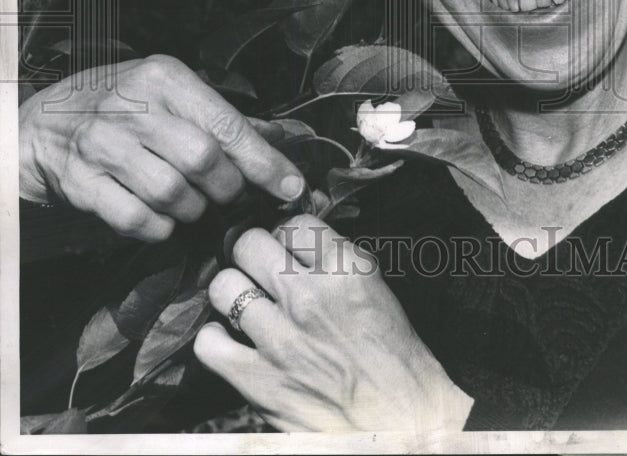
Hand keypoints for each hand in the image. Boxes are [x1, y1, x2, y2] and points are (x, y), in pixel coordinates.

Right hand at [19, 55, 304, 240]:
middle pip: (203, 161)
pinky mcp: (79, 181)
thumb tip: (280, 139)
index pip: (227, 126)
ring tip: (191, 202)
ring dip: (193, 209)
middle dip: (227, 188)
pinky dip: (159, 227)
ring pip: (172, 193)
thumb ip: (221, 116)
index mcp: (164, 77)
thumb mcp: (168, 92)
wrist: (42, 123)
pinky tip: (161, 217)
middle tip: (227, 194)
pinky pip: (137, 219)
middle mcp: (133, 106)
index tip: (292, 187)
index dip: (265, 162)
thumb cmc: (121, 105)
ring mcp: (101, 144)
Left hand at [194, 216, 473, 432]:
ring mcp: (281, 339)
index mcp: (345, 270)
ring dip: (231, 292)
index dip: (286, 233)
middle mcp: (309, 297)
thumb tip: (301, 238)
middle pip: (250, 244)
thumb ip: (338, 258)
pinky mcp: (260, 380)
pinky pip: (209, 344)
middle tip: (257, 266)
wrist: (401, 419)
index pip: (294, 223)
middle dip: (252, 251)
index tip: (285, 245)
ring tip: (242, 301)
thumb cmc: (392, 356)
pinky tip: (228, 339)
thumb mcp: (374, 287)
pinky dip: (213, 339)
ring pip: (224, 287)